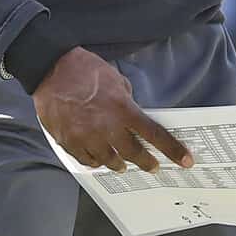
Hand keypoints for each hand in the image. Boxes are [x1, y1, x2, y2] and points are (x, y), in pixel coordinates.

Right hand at [33, 48, 192, 172]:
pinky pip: (87, 160)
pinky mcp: (69, 141)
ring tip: (122, 164)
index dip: (172, 150)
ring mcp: (87, 137)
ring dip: (119, 164)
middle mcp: (107, 127)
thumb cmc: (84, 69)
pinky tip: (98, 159)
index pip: (154, 134)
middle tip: (152, 166)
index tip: (185, 161)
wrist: (51, 69)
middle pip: (133, 154)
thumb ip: (126, 99)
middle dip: (146, 162)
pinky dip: (95, 161)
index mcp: (123, 109)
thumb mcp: (115, 78)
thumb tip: (131, 114)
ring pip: (109, 161)